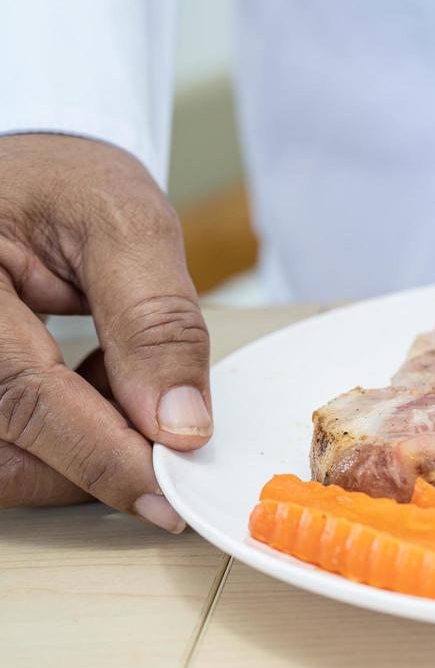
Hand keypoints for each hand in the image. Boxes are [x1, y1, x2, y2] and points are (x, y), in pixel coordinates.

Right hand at [0, 135, 210, 528]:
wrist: (23, 176)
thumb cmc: (64, 184)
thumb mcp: (125, 223)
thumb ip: (155, 320)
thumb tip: (181, 425)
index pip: (20, 396)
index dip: (100, 455)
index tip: (167, 491)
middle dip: (92, 463)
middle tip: (168, 435)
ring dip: (76, 452)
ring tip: (119, 374)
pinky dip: (59, 440)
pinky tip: (92, 386)